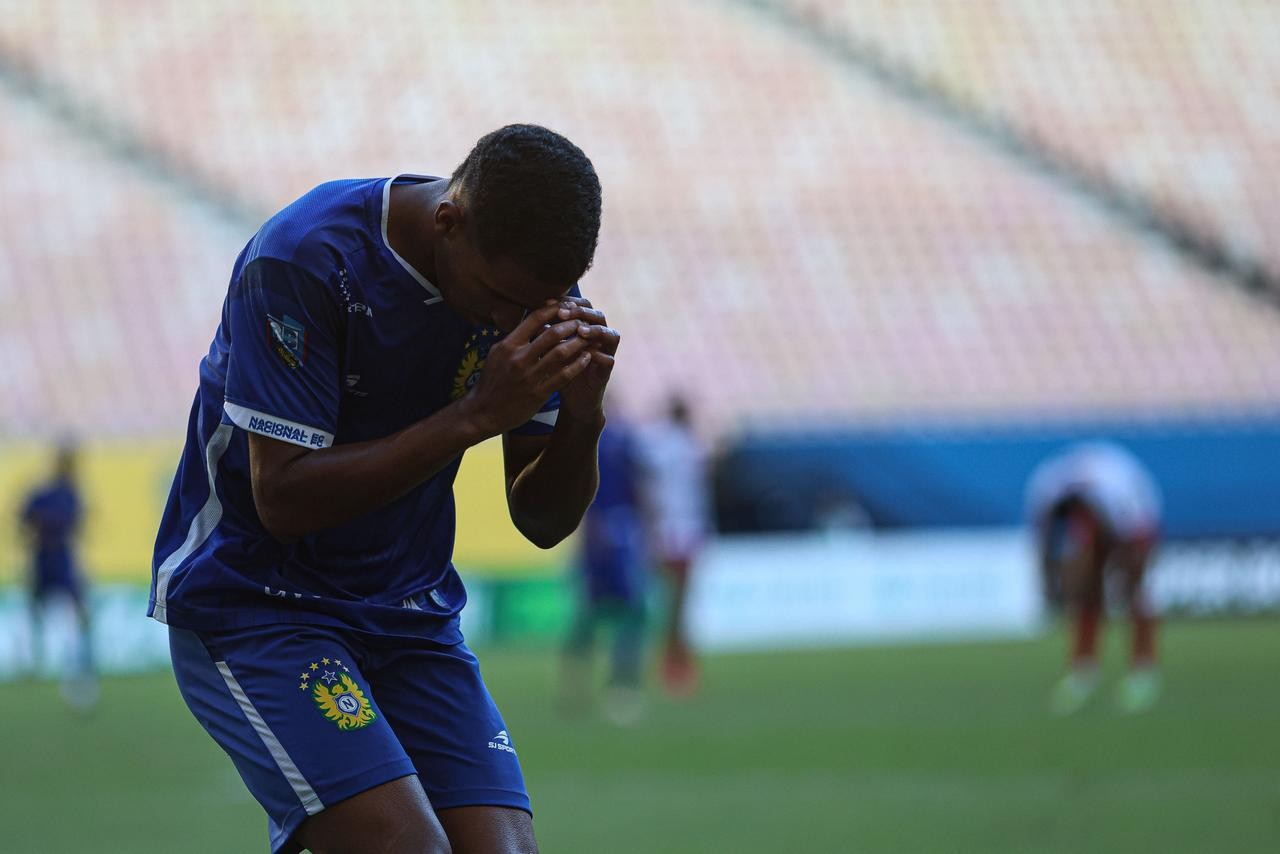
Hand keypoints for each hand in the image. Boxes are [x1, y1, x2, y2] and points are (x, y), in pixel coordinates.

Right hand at [461, 301, 596, 434]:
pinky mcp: (538, 394)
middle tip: (583, 323)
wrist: (482, 412)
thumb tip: (532, 322)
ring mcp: (529, 376)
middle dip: (571, 325)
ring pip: (561, 353)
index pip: (535, 319)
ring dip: (578, 343)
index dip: (554, 310)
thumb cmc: (491, 381)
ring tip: (590, 338)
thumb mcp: (497, 354)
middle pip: (552, 334)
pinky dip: (577, 365)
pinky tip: (586, 358)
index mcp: (508, 345)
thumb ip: (514, 338)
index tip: (567, 308)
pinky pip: (563, 376)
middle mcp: (518, 358)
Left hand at [551, 296, 618, 421]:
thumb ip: (545, 334)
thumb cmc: (559, 370)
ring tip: (580, 331)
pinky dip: (599, 355)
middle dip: (582, 312)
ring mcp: (606, 353)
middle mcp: (599, 337)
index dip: (567, 302)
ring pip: (611, 334)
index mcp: (585, 327)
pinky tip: (587, 354)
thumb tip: (533, 317)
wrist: (572, 399)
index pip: (582, 305)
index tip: (548, 303)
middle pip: (598, 314)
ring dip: (596, 330)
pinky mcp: (607, 371)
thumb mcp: (549, 351)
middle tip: (564, 314)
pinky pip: (609, 359)